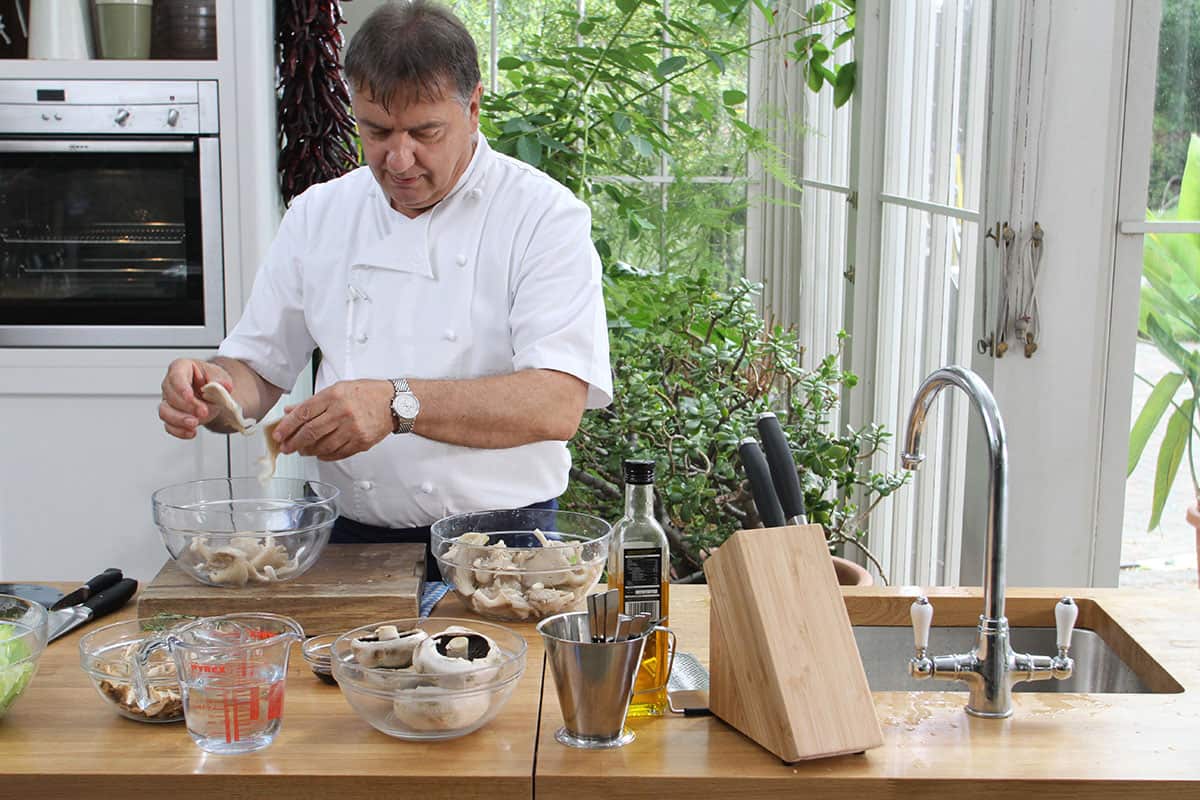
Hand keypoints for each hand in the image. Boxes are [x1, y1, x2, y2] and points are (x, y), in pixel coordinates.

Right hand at [159, 358, 234, 438]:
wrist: (213, 393)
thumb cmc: (211, 380)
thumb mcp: (220, 375)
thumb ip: (220, 380)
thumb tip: (223, 386)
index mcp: (181, 368)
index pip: (176, 376)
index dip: (181, 387)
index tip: (190, 396)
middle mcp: (171, 384)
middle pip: (170, 395)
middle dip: (186, 406)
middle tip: (203, 411)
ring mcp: (169, 400)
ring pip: (164, 411)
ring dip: (179, 420)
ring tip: (194, 423)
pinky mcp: (171, 415)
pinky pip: (169, 425)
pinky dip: (179, 431)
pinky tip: (191, 432)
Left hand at [273, 379, 393, 460]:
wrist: (394, 403)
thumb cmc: (367, 394)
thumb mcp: (338, 389)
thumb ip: (313, 402)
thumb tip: (291, 411)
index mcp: (334, 396)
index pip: (303, 413)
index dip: (287, 426)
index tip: (279, 434)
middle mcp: (342, 413)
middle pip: (310, 432)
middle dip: (293, 442)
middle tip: (286, 447)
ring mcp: (352, 429)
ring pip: (322, 446)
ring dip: (308, 450)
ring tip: (302, 450)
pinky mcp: (360, 442)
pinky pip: (337, 453)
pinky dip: (325, 455)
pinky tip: (319, 453)